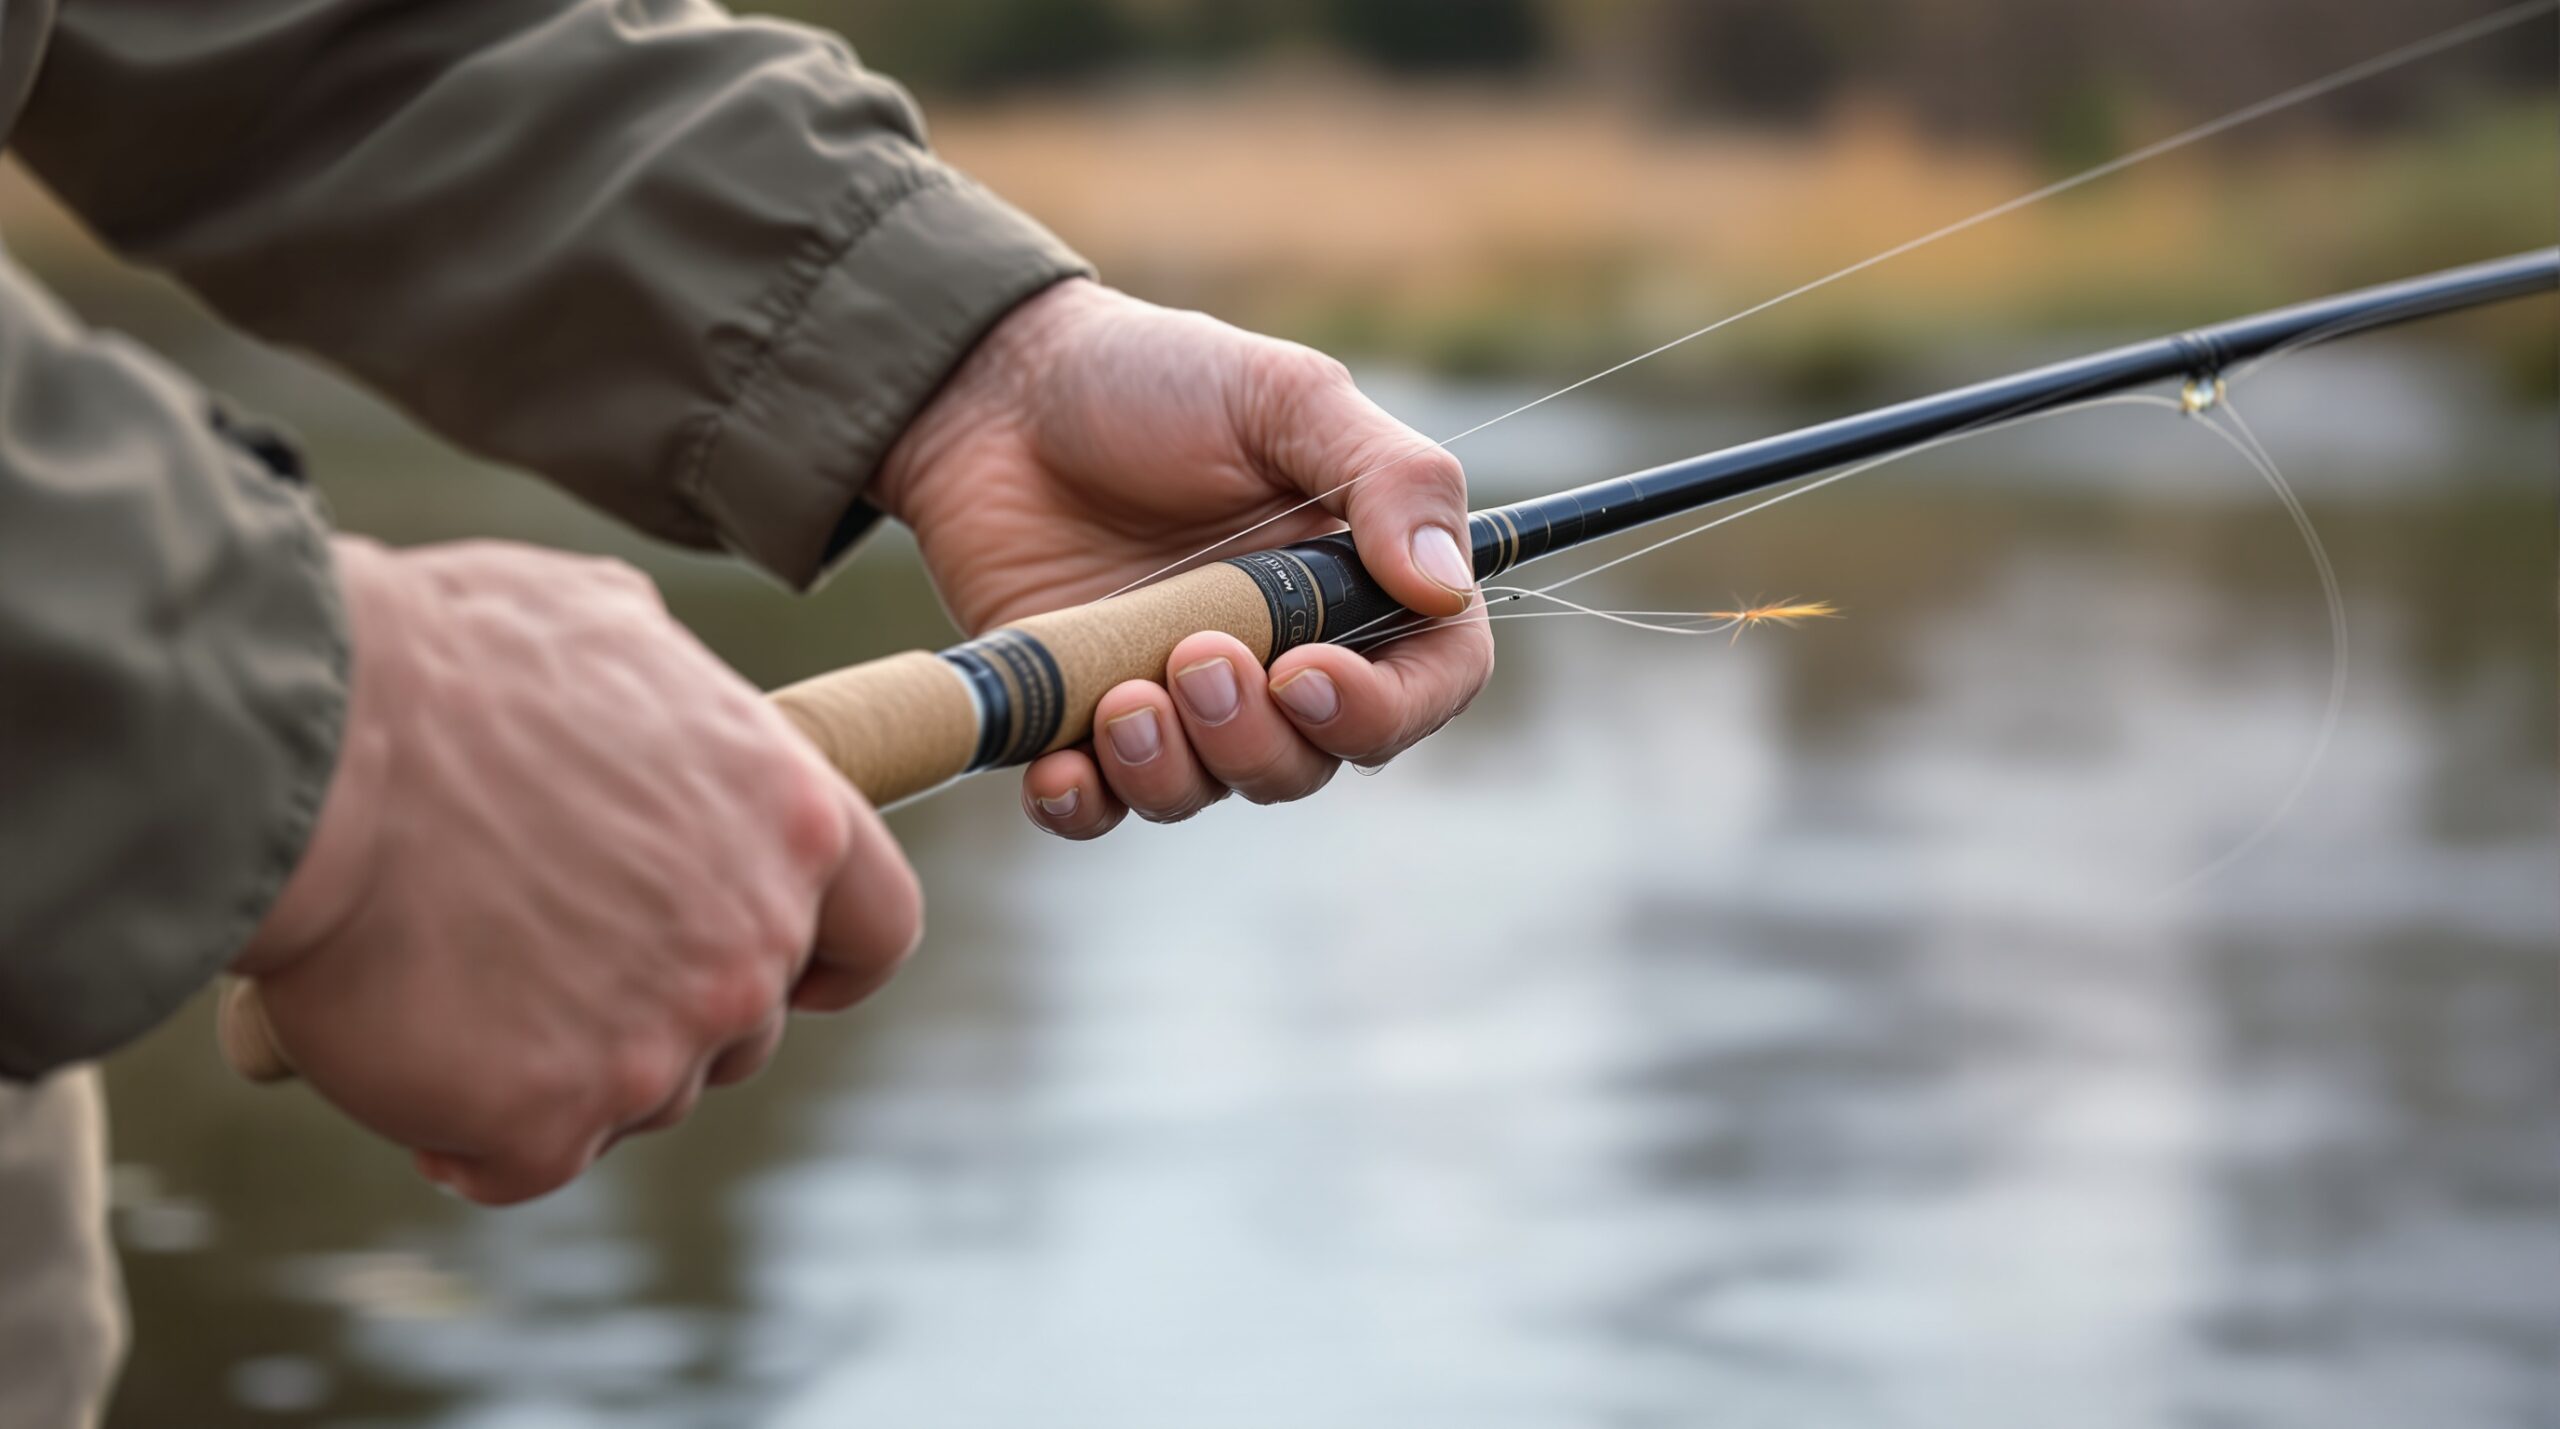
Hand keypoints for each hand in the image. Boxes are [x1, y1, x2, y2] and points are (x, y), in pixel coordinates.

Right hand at [234, 538, 920, 1204]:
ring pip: (640, 1098)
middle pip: (744, 1028)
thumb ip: (675, 699)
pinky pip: (526, 1160)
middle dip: (667, 1007)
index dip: (832, 961)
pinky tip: (418, 1067)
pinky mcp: (550, 1122)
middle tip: (550, 955)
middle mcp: (750, 945)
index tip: (789, 973)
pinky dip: (474, 1134)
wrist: (309, 744)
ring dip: (572, 1065)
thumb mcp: (606, 624)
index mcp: (791, 821)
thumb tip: (663, 703)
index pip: (877, 930)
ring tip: (463, 985)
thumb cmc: (443, 660)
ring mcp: (658, 1047)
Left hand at [876, 279, 1494, 837]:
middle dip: (1258, 738)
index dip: (1385, 709)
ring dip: (1174, 769)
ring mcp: (1180, 695)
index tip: (1309, 674)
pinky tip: (1058, 769)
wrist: (994, 388)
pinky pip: (1101, 807)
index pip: (1427, 684)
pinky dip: (1085, 805)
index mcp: (1354, 581)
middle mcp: (1279, 654)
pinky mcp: (1082, 718)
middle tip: (1196, 656)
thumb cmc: (1152, 376)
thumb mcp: (1285, 396)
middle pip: (1315, 759)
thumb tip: (1446, 586)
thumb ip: (1388, 478)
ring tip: (1120, 696)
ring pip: (1211, 789)